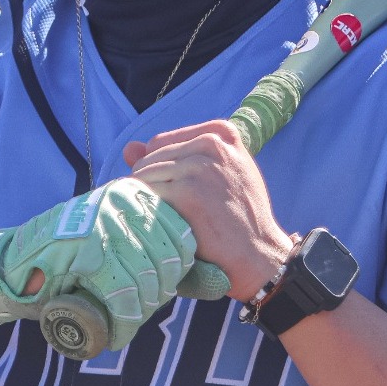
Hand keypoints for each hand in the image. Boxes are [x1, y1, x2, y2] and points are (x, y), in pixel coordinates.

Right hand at [0, 178, 207, 349]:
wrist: (16, 266)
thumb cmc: (76, 263)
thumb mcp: (125, 251)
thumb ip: (169, 260)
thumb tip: (224, 282)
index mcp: (138, 195)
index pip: (182, 238)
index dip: (175, 274)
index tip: (154, 289)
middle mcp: (124, 202)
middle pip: (168, 260)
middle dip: (157, 295)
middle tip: (136, 309)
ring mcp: (104, 223)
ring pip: (148, 277)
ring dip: (141, 310)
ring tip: (126, 320)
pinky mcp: (87, 250)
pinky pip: (123, 293)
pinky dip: (124, 321)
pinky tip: (118, 332)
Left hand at [124, 121, 295, 301]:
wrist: (258, 251)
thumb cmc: (238, 215)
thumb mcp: (219, 173)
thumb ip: (176, 155)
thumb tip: (128, 147)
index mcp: (220, 133)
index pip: (161, 142)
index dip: (157, 168)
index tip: (168, 190)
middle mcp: (210, 144)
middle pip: (151, 157)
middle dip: (147, 182)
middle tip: (160, 209)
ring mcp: (198, 167)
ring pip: (144, 173)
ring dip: (141, 195)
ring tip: (155, 216)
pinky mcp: (187, 192)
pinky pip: (146, 192)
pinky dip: (142, 207)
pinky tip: (153, 223)